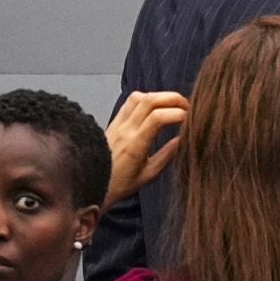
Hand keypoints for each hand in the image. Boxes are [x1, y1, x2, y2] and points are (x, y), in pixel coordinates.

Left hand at [104, 91, 188, 205]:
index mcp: (135, 145)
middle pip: (150, 100)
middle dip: (173, 98)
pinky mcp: (113, 122)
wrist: (88, 182)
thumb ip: (167, 155)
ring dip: (160, 96)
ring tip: (172, 105)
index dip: (178, 113)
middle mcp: (125, 130)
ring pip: (139, 97)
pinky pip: (129, 102)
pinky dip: (146, 98)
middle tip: (187, 106)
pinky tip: (155, 107)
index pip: (158, 118)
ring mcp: (117, 124)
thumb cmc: (119, 184)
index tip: (191, 118)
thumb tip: (183, 138)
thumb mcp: (148, 175)